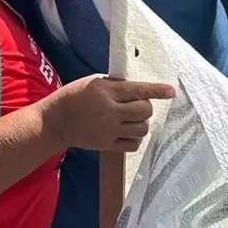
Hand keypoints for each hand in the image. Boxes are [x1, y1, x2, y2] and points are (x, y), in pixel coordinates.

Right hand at [44, 75, 175, 151]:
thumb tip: (141, 89)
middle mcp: (109, 111)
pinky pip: (133, 144)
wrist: (55, 121)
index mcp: (106, 91)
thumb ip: (117, 85)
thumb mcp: (94, 82)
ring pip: (142, 129)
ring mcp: (108, 130)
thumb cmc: (75, 96)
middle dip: (146, 107)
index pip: (138, 90)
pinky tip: (128, 132)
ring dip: (142, 123)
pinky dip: (135, 138)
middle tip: (136, 106)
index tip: (172, 91)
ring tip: (132, 120)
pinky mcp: (106, 145)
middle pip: (144, 111)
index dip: (158, 90)